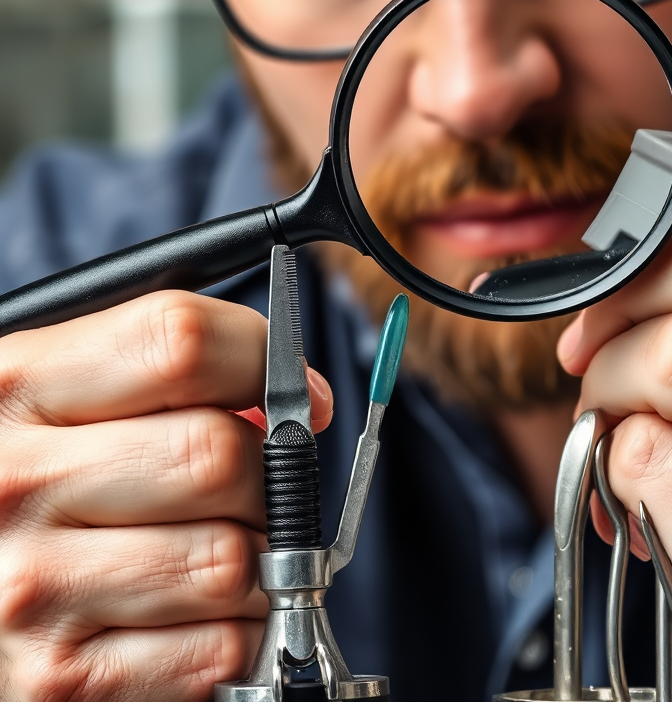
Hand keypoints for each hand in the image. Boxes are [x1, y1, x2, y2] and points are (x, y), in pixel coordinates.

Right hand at [0, 291, 332, 701]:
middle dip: (266, 473)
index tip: (295, 395)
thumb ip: (175, 374)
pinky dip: (234, 630)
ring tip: (218, 547)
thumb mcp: (71, 394)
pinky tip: (194, 611)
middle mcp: (15, 481)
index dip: (262, 361)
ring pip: (230, 558)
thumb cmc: (43, 478)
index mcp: (20, 384)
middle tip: (253, 486)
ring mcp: (30, 586)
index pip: (182, 343)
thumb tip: (304, 406)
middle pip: (218, 455)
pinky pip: (219, 647)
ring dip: (256, 560)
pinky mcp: (58, 679)